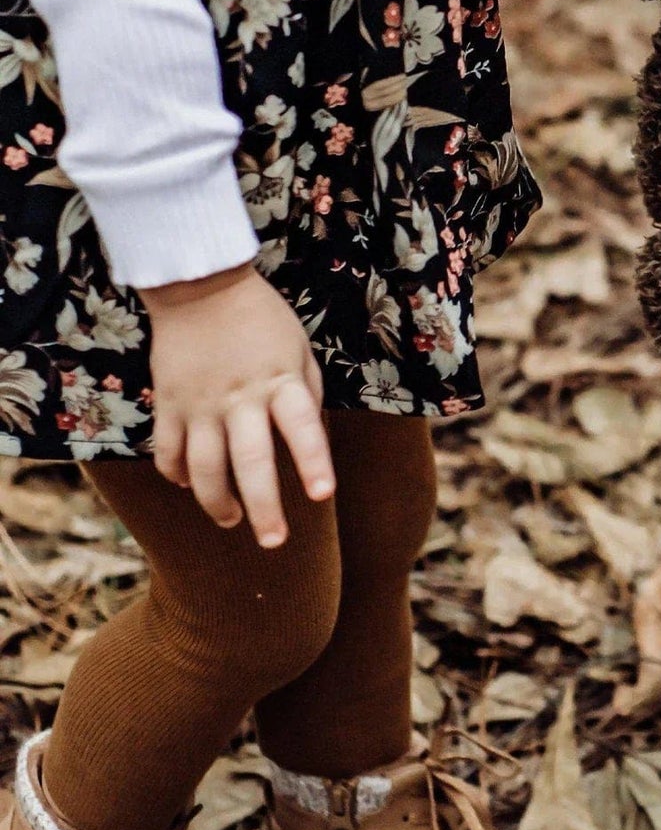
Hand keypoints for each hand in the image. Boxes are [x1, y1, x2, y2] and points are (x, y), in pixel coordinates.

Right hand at [141, 263, 333, 546]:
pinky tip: (191, 485)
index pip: (302, 428)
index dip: (313, 463)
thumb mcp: (299, 348)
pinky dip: (178, 474)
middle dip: (264, 508)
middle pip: (251, 462)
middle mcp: (241, 397)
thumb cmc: (262, 319)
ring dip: (218, 502)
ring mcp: (201, 403)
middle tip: (274, 542)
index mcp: (281, 380)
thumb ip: (305, 393)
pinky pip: (168, 452)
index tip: (322, 496)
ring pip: (205, 468)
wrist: (200, 287)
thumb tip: (310, 439)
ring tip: (233, 520)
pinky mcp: (169, 404)